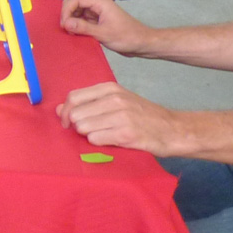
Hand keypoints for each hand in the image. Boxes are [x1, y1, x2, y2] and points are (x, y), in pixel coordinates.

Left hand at [58, 82, 177, 154]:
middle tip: (88, 132)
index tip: (68, 123)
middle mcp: (115, 99)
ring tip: (102, 136)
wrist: (173, 129)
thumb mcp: (117, 102)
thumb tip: (59, 109)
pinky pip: (95, 139)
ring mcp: (121, 116)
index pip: (74, 97)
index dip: (66, 113)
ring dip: (88, 135)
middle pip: (76, 114)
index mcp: (110, 88)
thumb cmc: (143, 116)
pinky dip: (98, 143)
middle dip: (76, 126)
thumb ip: (89, 103)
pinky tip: (110, 141)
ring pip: (83, 127)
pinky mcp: (126, 134)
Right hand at [60, 0, 147, 54]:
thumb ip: (83, 27)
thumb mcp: (103, 33)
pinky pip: (82, 20)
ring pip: (76, 12)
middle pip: (74, 3)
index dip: (66, 11)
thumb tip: (66, 23)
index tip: (64, 26)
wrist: (141, 43)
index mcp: (99, 1)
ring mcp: (96, 12)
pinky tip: (77, 35)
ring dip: (71, 21)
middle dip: (67, 15)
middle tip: (67, 30)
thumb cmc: (126, 37)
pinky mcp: (97, 21)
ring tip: (72, 34)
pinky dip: (77, 26)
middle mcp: (97, 4)